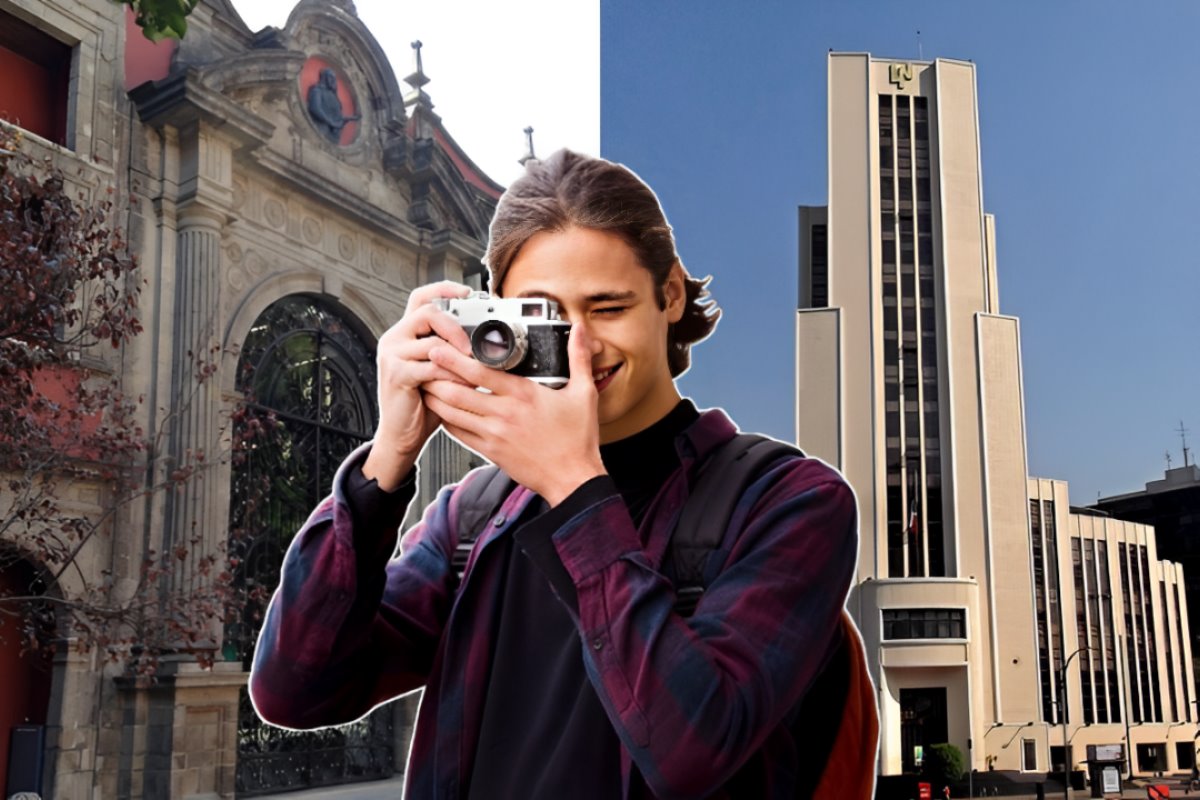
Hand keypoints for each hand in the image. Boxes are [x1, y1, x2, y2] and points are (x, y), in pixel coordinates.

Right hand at [361, 281, 473, 489]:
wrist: (402, 434)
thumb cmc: (424, 403)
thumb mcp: (441, 370)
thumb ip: (453, 351)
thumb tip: (486, 341)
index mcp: (405, 333)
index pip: (421, 297)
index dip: (444, 289)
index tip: (468, 292)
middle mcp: (394, 338)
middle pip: (428, 312)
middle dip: (457, 326)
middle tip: (474, 346)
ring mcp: (392, 355)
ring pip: (432, 341)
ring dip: (458, 357)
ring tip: (472, 371)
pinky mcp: (396, 374)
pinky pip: (431, 367)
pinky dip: (451, 376)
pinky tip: (462, 386)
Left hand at [422, 322, 606, 505]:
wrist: (572, 479)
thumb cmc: (577, 440)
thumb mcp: (584, 394)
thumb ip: (579, 358)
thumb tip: (580, 331)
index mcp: (523, 395)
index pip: (480, 372)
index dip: (454, 359)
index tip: (439, 348)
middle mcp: (504, 414)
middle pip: (457, 392)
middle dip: (436, 376)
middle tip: (423, 363)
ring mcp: (494, 435)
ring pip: (453, 413)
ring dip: (436, 398)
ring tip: (426, 384)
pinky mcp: (490, 451)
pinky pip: (459, 434)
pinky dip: (447, 421)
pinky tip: (442, 412)